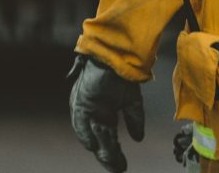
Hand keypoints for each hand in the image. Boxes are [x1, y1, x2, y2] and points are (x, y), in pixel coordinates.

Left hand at [68, 55, 145, 171]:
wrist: (118, 57)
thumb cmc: (124, 74)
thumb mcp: (132, 101)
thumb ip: (134, 120)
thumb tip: (138, 138)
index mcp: (104, 112)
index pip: (107, 138)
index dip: (113, 153)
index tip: (122, 166)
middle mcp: (93, 113)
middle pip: (98, 141)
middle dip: (108, 157)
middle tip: (118, 169)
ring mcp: (85, 108)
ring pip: (91, 136)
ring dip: (101, 149)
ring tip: (112, 162)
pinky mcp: (80, 103)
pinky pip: (80, 124)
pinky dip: (88, 135)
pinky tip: (95, 146)